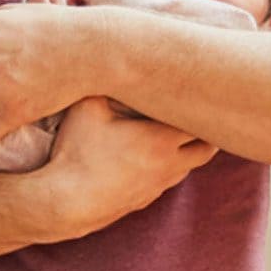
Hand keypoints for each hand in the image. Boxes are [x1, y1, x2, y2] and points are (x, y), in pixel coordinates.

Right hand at [29, 98, 215, 240]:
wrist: (63, 204)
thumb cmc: (76, 152)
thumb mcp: (87, 108)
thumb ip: (106, 85)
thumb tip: (113, 67)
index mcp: (162, 139)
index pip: (202, 121)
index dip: (200, 104)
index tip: (197, 91)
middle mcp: (169, 165)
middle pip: (207, 149)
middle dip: (204, 130)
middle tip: (194, 111)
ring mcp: (156, 187)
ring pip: (187, 168)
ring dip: (185, 151)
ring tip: (172, 132)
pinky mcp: (141, 201)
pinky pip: (164, 182)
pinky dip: (164, 168)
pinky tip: (145, 158)